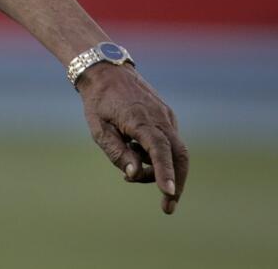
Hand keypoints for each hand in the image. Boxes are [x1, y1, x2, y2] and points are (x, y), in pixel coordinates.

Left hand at [78, 63, 188, 213]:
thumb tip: (135, 174)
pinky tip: (135, 154)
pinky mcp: (166, 116)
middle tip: (167, 206)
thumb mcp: (98, 129)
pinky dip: (158, 156)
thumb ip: (117, 153)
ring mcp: (166, 116)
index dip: (165, 172)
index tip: (169, 193)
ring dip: (161, 169)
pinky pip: (168, 141)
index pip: (159, 150)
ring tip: (133, 175)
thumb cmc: (98, 102)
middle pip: (179, 155)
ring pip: (175, 150)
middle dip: (177, 182)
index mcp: (140, 119)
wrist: (106, 71)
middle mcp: (159, 118)